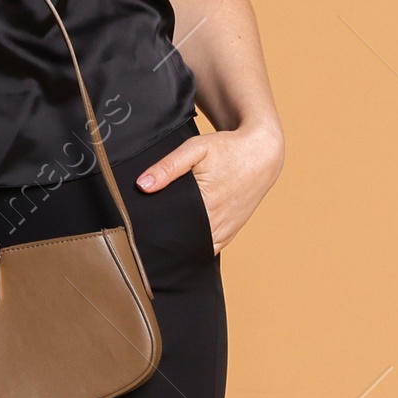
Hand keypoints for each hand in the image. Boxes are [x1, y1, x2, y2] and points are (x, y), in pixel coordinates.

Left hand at [135, 123, 283, 250]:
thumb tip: (142, 185)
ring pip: (194, 249)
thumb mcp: (196, 149)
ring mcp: (224, 230)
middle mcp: (217, 221)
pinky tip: (180, 242)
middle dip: (162, 240)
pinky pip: (208, 249)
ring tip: (158, 241)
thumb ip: (168, 166)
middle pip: (181, 241)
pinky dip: (194, 247)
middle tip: (142, 235)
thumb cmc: (228, 149)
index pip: (171, 228)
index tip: (136, 229)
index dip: (153, 230)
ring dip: (178, 247)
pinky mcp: (229, 233)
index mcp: (206, 203)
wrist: (262, 154)